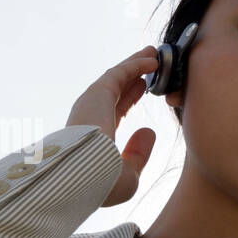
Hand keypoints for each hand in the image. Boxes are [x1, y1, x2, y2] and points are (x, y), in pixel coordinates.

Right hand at [65, 46, 159, 207]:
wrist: (84, 177)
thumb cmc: (103, 184)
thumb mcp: (129, 175)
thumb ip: (138, 154)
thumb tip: (149, 130)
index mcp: (94, 138)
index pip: (115, 112)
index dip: (130, 98)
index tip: (144, 88)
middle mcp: (90, 118)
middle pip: (116, 91)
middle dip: (133, 77)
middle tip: (151, 65)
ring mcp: (92, 104)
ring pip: (117, 78)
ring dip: (135, 64)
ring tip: (153, 53)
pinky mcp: (98, 93)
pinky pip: (120, 73)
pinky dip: (136, 64)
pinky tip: (152, 59)